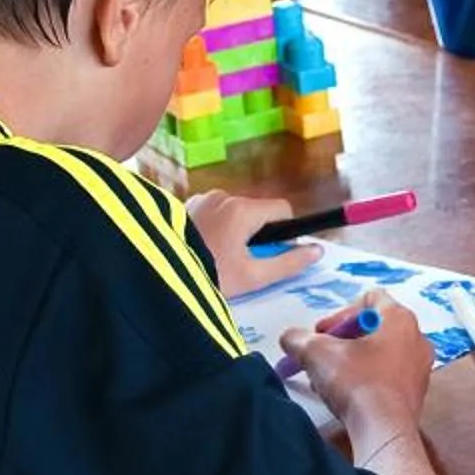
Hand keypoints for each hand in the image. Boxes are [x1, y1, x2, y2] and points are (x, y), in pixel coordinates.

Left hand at [188, 190, 321, 298]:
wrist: (158, 278)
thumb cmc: (210, 277)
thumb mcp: (253, 277)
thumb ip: (288, 262)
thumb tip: (317, 251)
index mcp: (243, 209)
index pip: (282, 209)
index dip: (285, 231)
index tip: (273, 253)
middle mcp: (223, 196)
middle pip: (256, 212)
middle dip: (255, 235)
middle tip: (240, 263)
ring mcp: (200, 198)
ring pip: (232, 213)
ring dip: (233, 232)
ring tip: (217, 259)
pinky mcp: (184, 206)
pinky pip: (211, 213)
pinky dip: (213, 228)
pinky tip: (201, 250)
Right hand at [284, 292, 432, 438]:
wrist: (384, 431)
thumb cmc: (357, 382)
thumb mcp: (316, 353)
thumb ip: (298, 339)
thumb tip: (290, 338)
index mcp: (400, 319)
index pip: (370, 298)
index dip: (340, 313)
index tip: (323, 333)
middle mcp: (416, 338)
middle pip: (373, 327)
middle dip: (342, 340)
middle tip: (322, 355)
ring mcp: (419, 368)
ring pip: (379, 354)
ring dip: (351, 362)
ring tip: (330, 379)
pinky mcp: (415, 393)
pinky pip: (387, 376)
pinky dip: (366, 380)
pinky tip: (346, 397)